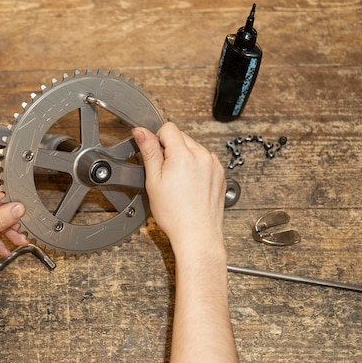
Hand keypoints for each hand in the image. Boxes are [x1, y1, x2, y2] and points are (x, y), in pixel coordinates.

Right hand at [132, 122, 226, 249]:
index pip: (169, 128)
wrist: (197, 234)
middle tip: (165, 174)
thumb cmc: (175, 214)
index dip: (158, 141)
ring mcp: (214, 165)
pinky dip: (196, 167)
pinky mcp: (220, 174)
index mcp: (184, 155)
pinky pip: (205, 160)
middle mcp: (202, 156)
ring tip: (179, 183)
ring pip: (194, 148)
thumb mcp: (153, 181)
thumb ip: (149, 151)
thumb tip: (141, 132)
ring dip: (184, 158)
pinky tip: (190, 186)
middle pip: (182, 137)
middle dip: (171, 150)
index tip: (156, 157)